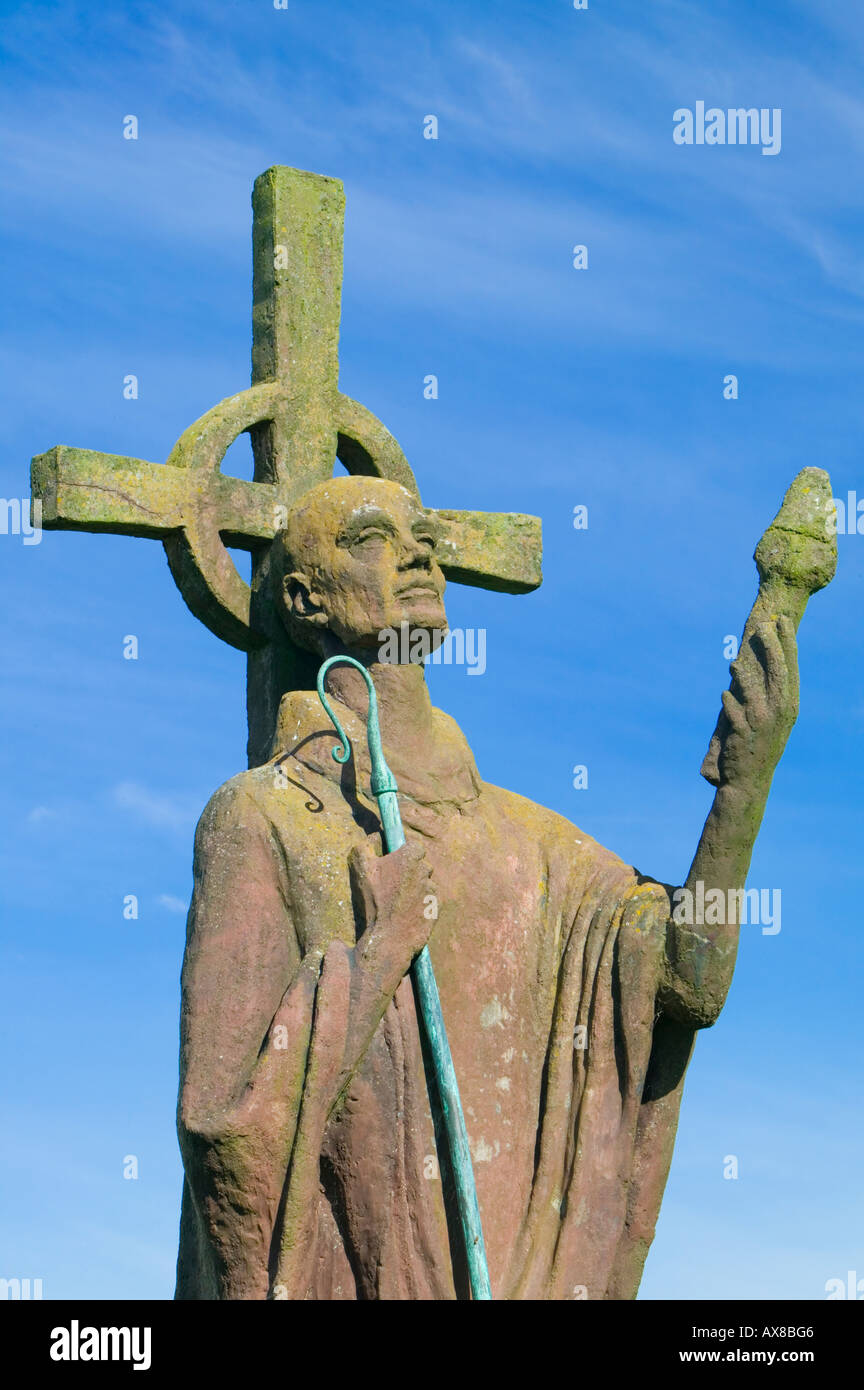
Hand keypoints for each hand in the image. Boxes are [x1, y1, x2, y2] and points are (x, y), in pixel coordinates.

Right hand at [348, 838, 436, 983]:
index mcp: (410, 858)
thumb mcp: (361, 868)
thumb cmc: (374, 901)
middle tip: (394, 883)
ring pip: (425, 883)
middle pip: (422, 864)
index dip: (405, 853)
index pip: (415, 846)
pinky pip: (428, 901)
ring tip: (398, 902)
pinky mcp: (435, 908)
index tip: (395, 861)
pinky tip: (405, 913)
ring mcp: (432, 891)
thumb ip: (365, 847)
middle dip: (411, 870)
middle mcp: (425, 871)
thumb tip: (372, 839)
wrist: (388, 938)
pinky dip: (420, 904)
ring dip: (415, 888)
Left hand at [701, 616, 798, 789]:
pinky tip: (724, 694)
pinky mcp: (743, 734)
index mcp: (788, 705)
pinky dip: (730, 702)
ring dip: (744, 675)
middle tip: (763, 626)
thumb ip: (766, 691)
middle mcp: (779, 712)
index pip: (790, 669)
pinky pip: (735, 713)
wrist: (748, 780)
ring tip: (733, 662)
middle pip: (777, 674)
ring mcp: (761, 723)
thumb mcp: (770, 717)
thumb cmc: (758, 743)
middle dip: (771, 648)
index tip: (782, 621)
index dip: (787, 644)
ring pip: (755, 692)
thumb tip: (755, 661)